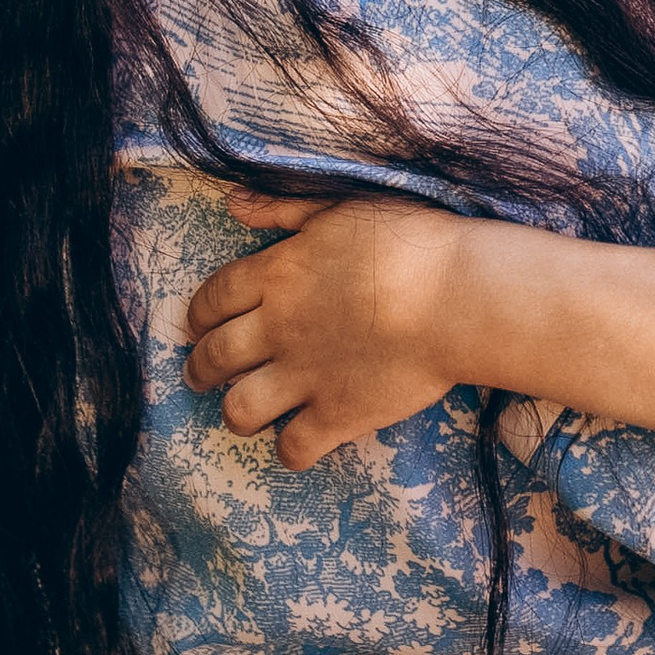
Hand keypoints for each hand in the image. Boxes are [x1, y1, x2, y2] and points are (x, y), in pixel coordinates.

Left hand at [182, 190, 476, 470]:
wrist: (458, 297)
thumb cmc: (409, 243)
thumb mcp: (340, 209)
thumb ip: (282, 208)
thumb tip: (231, 204)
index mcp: (277, 275)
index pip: (212, 299)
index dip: (197, 315)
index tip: (197, 325)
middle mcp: (279, 329)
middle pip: (214, 357)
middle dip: (199, 369)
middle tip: (202, 374)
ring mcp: (305, 377)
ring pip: (239, 410)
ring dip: (235, 412)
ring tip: (244, 411)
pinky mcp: (337, 415)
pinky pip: (293, 448)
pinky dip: (289, 450)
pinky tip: (297, 441)